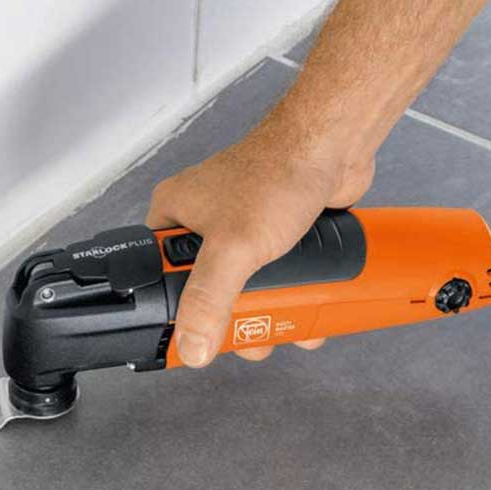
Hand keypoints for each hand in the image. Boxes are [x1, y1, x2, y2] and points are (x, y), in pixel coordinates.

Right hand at [145, 113, 373, 366]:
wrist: (334, 144)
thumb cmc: (278, 172)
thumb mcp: (234, 247)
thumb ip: (209, 299)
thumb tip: (191, 345)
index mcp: (172, 215)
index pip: (155, 276)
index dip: (173, 311)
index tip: (193, 336)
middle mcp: (200, 220)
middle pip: (202, 288)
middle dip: (230, 321)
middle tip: (247, 340)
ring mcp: (237, 226)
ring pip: (241, 285)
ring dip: (264, 314)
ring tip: (282, 332)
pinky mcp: (272, 231)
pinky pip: (272, 275)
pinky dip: (288, 295)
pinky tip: (305, 311)